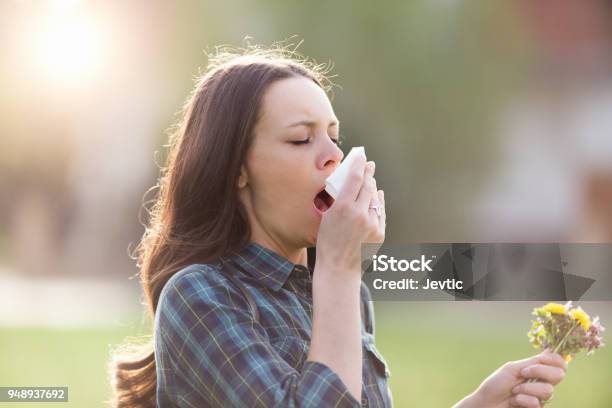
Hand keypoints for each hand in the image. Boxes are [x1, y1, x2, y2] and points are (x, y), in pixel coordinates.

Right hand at [316, 158, 385, 276]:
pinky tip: (377, 196)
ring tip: (370, 179)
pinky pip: (380, 212)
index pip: (355, 178)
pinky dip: (378, 203)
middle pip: (368, 186)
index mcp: (343, 208)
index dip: (359, 164)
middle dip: (368, 173)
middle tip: (369, 164)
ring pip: (375, 198)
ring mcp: (372, 223)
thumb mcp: (327, 217)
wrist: (339, 268)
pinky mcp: (379, 232)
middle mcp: (360, 214)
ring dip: (372, 188)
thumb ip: (339, 200)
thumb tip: (349, 183)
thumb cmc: (328, 242)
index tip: (361, 156)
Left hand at [455, 349, 566, 407]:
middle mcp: (542, 383)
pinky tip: (513, 401)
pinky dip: (521, 399)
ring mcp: (540, 397)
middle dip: (540, 371)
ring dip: (526, 388)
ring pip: (547, 390)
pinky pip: (536, 403)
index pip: (559, 364)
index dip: (555, 360)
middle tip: (522, 373)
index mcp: (537, 370)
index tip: (542, 359)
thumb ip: (533, 362)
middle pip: (559, 375)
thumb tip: (550, 350)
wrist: (486, 402)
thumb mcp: (514, 369)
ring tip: (514, 391)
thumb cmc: (497, 384)